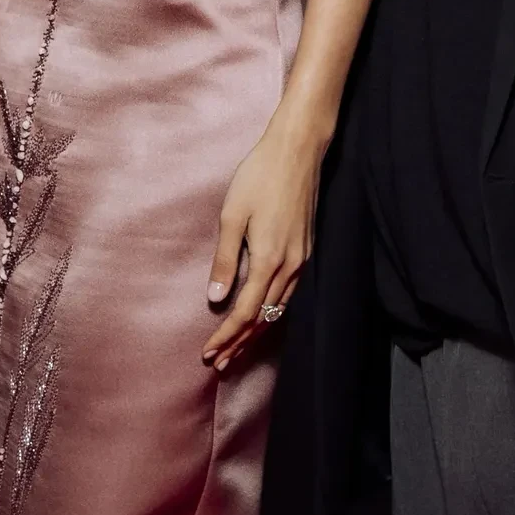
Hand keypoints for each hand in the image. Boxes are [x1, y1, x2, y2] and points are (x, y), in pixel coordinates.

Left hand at [201, 111, 328, 370]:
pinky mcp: (306, 250)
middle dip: (241, 343)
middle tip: (219, 364)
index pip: (245, 312)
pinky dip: (273, 313)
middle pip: (264, 318)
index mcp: (268, 259)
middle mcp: (290, 266)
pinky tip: (262, 316)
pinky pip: (289, 294)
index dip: (226, 337)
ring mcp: (302, 259)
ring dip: (257, 332)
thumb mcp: (232, 215)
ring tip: (237, 349)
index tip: (208, 355)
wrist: (298, 150)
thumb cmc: (260, 176)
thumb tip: (215, 298)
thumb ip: (224, 260)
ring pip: (279, 309)